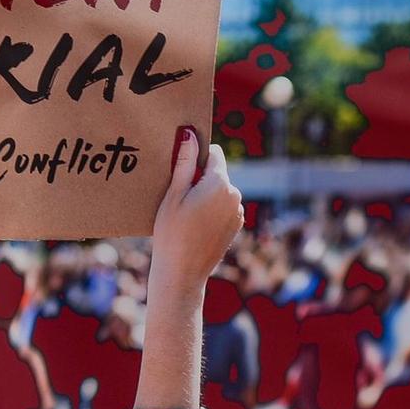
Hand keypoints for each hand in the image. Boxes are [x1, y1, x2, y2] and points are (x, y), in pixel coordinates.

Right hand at [147, 127, 243, 306]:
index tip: (182, 171)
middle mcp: (235, 194)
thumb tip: (189, 135)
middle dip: (200, 178)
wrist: (182, 273)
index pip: (213, 153)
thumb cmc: (172, 233)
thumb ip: (184, 163)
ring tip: (186, 215)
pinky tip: (195, 225)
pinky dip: (212, 209)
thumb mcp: (173, 195)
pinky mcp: (236, 225)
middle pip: (217, 173)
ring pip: (220, 191)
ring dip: (206, 194)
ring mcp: (238, 211)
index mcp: (220, 183)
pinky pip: (224, 207)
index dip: (196, 157)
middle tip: (179, 198)